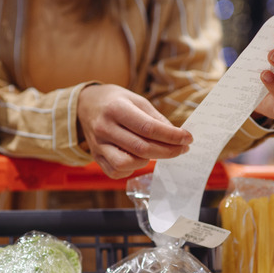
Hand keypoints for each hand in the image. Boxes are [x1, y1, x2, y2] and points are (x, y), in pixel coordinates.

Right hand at [77, 84, 192, 178]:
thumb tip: (177, 136)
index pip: (148, 128)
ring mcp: (98, 145)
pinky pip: (117, 172)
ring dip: (147, 160)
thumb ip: (156, 119)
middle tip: (182, 148)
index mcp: (116, 109)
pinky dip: (132, 168)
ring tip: (154, 151)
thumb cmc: (116, 101)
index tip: (187, 138)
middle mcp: (104, 128)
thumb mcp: (137, 100)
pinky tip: (137, 157)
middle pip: (141, 148)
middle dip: (168, 151)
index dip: (172, 136)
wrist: (86, 105)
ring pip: (127, 163)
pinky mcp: (96, 157)